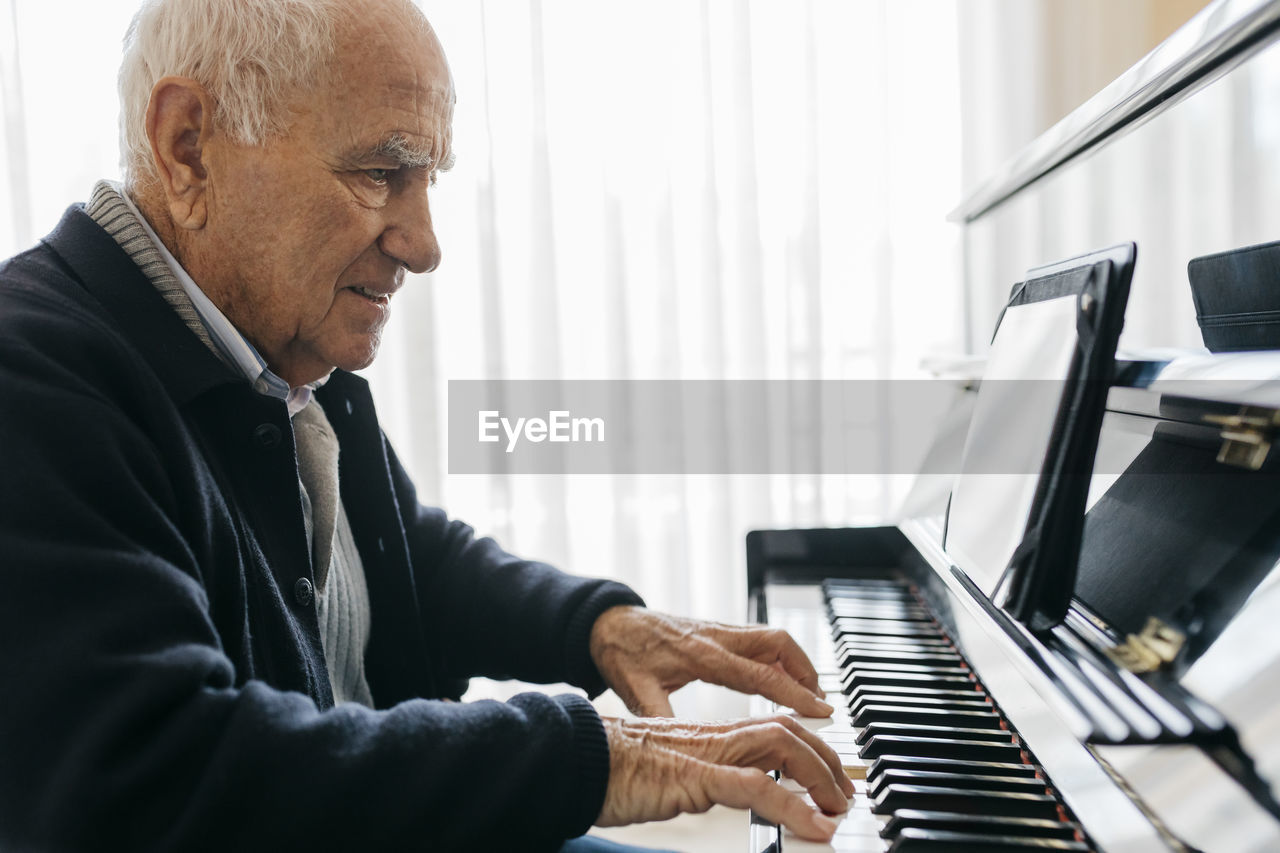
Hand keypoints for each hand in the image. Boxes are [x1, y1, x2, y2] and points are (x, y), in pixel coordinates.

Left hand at [589, 606, 833, 716]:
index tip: (820, 709)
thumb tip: (678, 746)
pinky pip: (758, 638)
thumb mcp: (636, 690)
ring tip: (809, 692)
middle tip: (821, 702)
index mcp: (701, 655)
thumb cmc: (621, 654)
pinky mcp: (717, 629)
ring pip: (772, 637)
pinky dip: (778, 656)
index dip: (794, 693)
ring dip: (796, 661)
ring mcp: (719, 629)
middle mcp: (716, 636)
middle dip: (806, 670)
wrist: (608, 621)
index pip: (760, 674)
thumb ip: (659, 715)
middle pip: (778, 643)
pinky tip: (782, 676)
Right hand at [596, 714, 852, 841]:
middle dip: (825, 760)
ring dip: (819, 776)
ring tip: (837, 810)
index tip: (829, 779)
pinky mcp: (693, 776)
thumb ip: (690, 780)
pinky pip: (755, 786)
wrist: (573, 758)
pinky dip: (793, 805)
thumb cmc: (608, 770)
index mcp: (706, 737)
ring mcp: (705, 754)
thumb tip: (707, 792)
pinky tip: (813, 826)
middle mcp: (713, 738)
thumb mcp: (663, 776)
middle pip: (786, 729)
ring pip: (779, 746)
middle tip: (844, 796)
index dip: (807, 748)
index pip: (771, 728)